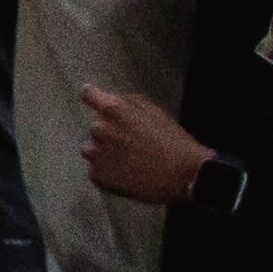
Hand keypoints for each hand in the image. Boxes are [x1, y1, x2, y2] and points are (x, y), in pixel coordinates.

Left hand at [77, 85, 209, 207]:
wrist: (184, 176)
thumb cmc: (174, 142)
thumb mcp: (156, 113)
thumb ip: (129, 102)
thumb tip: (107, 98)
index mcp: (115, 110)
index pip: (88, 95)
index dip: (91, 95)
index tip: (91, 96)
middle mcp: (100, 129)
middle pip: (96, 127)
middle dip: (109, 133)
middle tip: (132, 144)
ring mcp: (97, 154)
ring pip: (91, 149)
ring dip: (104, 153)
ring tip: (129, 162)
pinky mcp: (97, 175)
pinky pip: (96, 170)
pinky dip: (108, 172)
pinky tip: (128, 175)